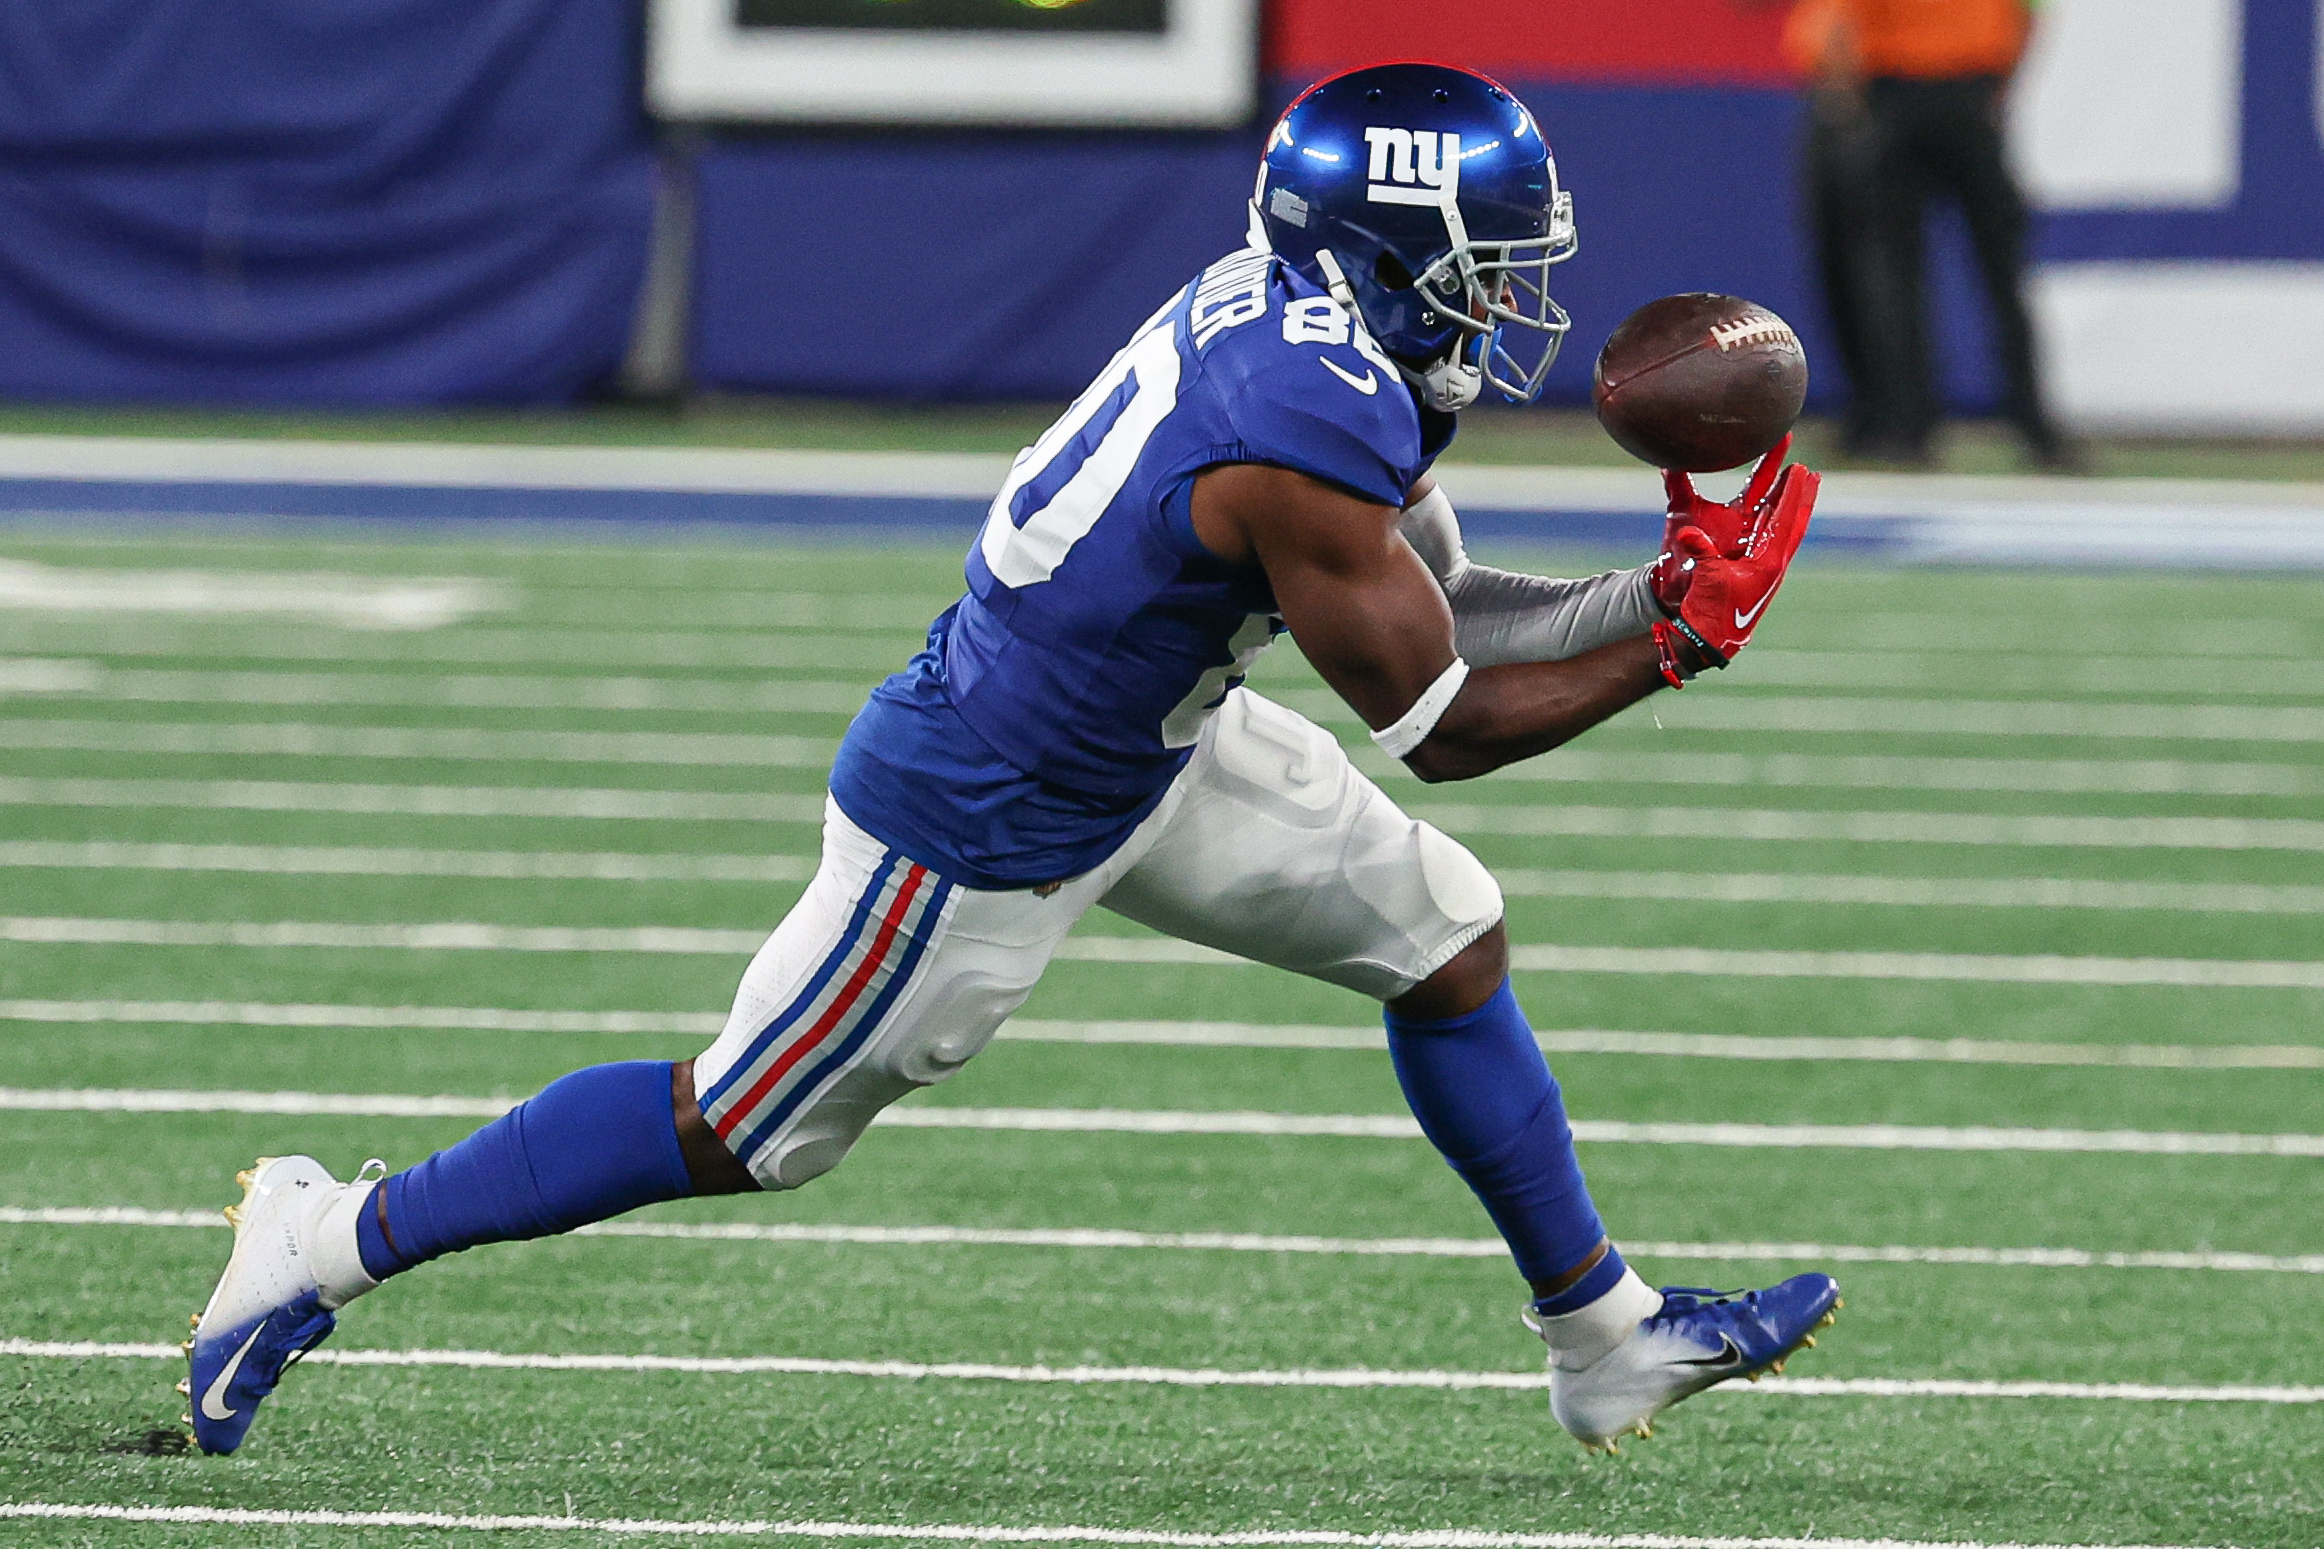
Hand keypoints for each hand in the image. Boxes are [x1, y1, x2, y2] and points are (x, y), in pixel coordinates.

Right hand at [1654, 459, 1818, 666]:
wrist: (1711, 639)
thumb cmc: (1713, 611)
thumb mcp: (1708, 577)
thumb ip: (1702, 552)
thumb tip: (1688, 531)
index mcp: (1769, 562)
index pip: (1785, 519)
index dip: (1793, 493)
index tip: (1803, 470)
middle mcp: (1773, 563)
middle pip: (1793, 522)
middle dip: (1801, 497)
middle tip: (1811, 473)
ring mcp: (1766, 568)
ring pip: (1784, 530)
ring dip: (1789, 507)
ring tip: (1797, 487)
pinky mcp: (1755, 573)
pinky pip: (1770, 540)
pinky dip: (1773, 523)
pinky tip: (1770, 515)